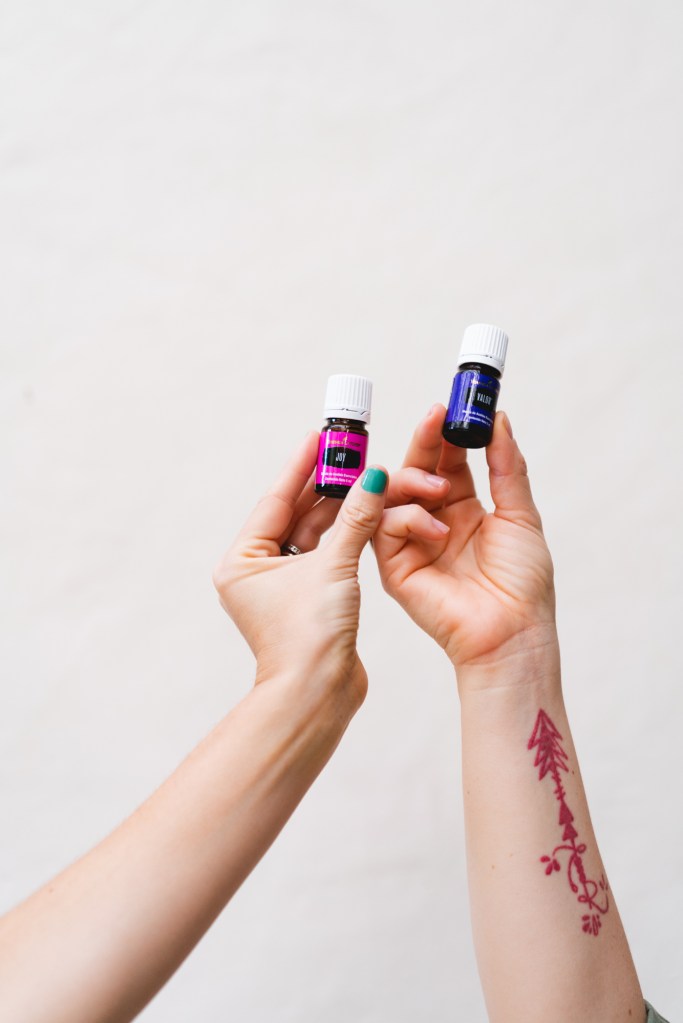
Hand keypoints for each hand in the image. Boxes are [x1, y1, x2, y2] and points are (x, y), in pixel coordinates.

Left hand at [213, 431, 388, 708]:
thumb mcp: (333, 566)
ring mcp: (282, 588)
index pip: (274, 500)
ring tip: (362, 475)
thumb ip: (354, 519)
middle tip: (348, 452)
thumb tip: (373, 478)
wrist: (318, 694)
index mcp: (242, 562)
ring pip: (312, 535)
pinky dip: (344, 536)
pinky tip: (364, 512)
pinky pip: (325, 556)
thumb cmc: (309, 638)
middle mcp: (256, 573)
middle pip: (293, 514)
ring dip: (338, 509)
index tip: (319, 437)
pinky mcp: (308, 601)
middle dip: (322, 485)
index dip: (300, 466)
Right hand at [374, 406, 556, 687]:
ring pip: (392, 493)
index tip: (451, 405)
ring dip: (415, 480)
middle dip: (423, 441)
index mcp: (464, 510)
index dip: (446, 433)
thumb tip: (499, 419)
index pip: (447, 461)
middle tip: (434, 417)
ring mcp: (412, 543)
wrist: (512, 632)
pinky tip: (437, 531)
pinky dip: (407, 519)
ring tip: (441, 489)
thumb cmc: (523, 582)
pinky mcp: (394, 568)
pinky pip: (382, 526)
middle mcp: (434, 522)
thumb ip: (506, 466)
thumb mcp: (520, 514)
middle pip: (416, 470)